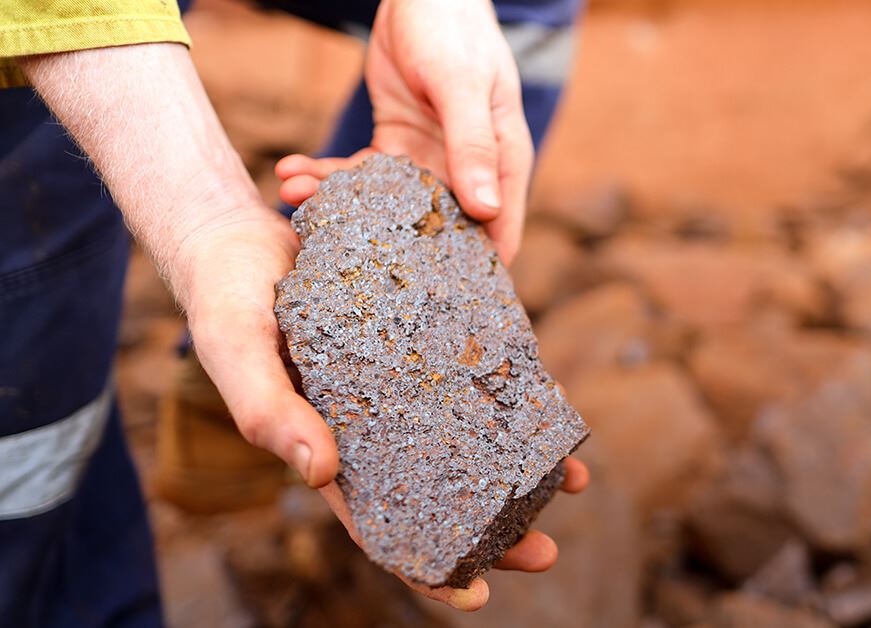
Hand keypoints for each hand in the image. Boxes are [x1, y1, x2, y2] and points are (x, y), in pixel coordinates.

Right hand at [177, 209, 589, 611]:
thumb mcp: (236, 350)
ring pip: (466, 435)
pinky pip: (473, 370)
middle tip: (544, 550)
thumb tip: (320, 473)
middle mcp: (371, 423)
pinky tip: (547, 401)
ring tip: (572, 478)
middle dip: (493, 528)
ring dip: (517, 460)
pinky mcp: (421, 330)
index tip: (477, 597)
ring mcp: (401, 380)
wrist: (240, 228)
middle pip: (440, 488)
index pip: (380, 523)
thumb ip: (267, 410)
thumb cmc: (226, 297)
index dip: (424, 567)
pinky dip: (510, 388)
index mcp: (327, 446)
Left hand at [278, 0, 532, 263]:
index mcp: (501, 162)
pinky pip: (359, 174)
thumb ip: (472, 144)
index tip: (432, 308)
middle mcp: (466, 170)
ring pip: (385, 205)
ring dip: (339, 206)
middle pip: (433, 230)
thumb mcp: (462, 85)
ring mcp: (428, 160)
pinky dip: (326, 175)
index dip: (474, 276)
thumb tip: (486, 211)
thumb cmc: (455, 30)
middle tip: (335, 257)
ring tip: (295, 198)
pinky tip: (292, 171)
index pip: (498, 233)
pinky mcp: (395, 146)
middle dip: (385, 246)